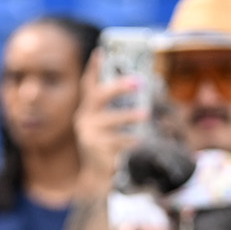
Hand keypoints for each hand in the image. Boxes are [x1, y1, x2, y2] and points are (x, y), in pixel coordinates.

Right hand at [75, 65, 147, 187]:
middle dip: (118, 87)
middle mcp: (85, 119)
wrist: (96, 177)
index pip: (88, 86)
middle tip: (138, 82)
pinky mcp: (97, 150)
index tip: (100, 52)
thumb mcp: (108, 126)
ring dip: (129, 115)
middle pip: (98, 97)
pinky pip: (117, 141)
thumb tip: (140, 89)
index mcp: (88, 110)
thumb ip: (116, 110)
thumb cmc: (107, 146)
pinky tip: (141, 140)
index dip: (94, 69)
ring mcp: (89, 135)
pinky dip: (131, 140)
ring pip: (110, 120)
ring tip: (146, 114)